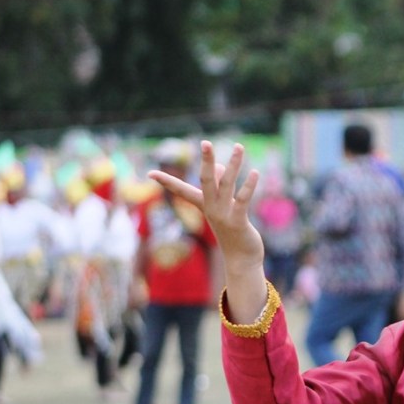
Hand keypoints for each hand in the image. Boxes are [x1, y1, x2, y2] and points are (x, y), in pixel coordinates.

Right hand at [150, 141, 267, 321]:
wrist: (241, 261)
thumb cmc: (233, 232)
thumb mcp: (225, 208)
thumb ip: (222, 188)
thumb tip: (221, 166)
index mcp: (205, 205)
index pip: (182, 191)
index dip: (166, 182)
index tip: (149, 173)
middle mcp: (211, 209)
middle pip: (206, 180)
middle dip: (206, 161)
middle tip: (205, 142)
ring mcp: (223, 216)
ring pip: (227, 185)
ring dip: (234, 165)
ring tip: (239, 147)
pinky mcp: (237, 222)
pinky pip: (242, 201)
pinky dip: (248, 186)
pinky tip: (254, 172)